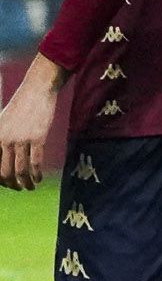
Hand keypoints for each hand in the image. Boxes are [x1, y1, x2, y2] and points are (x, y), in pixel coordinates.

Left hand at [0, 60, 62, 190]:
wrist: (36, 91)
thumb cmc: (21, 107)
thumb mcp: (3, 123)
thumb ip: (2, 140)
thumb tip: (5, 158)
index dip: (0, 179)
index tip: (8, 184)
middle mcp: (5, 140)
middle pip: (5, 172)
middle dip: (12, 185)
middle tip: (19, 188)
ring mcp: (21, 139)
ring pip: (21, 170)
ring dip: (26, 183)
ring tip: (30, 187)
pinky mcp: (37, 138)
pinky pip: (35, 163)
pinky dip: (37, 175)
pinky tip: (39, 179)